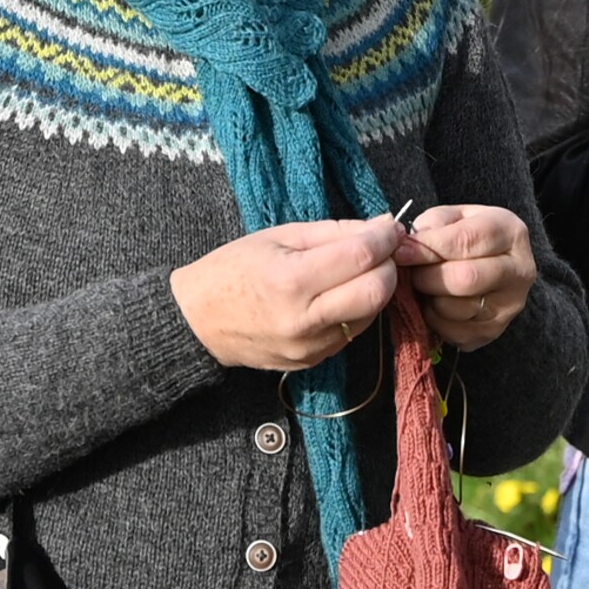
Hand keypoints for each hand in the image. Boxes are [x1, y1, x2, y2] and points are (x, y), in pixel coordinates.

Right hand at [171, 216, 401, 371]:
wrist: (198, 322)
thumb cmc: (234, 269)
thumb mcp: (280, 236)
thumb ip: (335, 232)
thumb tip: (383, 227)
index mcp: (291, 280)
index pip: (360, 257)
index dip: (384, 238)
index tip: (390, 227)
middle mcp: (304, 319)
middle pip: (377, 291)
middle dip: (389, 265)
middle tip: (380, 250)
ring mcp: (310, 346)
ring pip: (372, 314)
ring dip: (376, 288)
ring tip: (359, 270)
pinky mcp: (314, 361)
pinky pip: (353, 331)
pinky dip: (357, 309)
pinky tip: (340, 294)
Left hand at [396, 202, 536, 351]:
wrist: (489, 263)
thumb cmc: (466, 235)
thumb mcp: (452, 217)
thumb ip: (431, 227)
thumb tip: (406, 250)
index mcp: (511, 233)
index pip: (466, 242)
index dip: (428, 248)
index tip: (401, 251)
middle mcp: (519, 272)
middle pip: (465, 279)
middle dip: (427, 276)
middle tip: (411, 271)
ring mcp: (509, 306)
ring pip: (455, 309)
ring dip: (428, 298)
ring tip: (424, 285)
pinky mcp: (493, 332)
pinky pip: (451, 331)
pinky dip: (433, 319)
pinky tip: (433, 302)